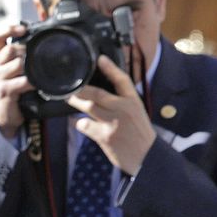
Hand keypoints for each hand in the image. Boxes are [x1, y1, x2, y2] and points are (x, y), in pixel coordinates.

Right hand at [0, 24, 32, 137]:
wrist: (2, 114)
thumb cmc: (11, 90)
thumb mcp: (11, 70)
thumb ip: (20, 57)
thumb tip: (39, 41)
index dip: (9, 29)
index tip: (23, 28)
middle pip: (10, 49)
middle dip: (26, 50)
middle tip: (37, 56)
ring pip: (18, 63)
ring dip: (31, 66)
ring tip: (37, 71)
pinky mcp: (5, 91)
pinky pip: (23, 81)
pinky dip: (33, 82)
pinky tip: (37, 85)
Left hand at [65, 54, 154, 173]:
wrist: (147, 158)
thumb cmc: (140, 134)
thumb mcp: (137, 112)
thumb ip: (122, 102)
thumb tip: (102, 92)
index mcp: (133, 102)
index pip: (122, 80)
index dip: (110, 68)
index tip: (100, 59)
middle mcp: (123, 110)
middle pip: (97, 93)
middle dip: (81, 88)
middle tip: (71, 86)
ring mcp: (114, 123)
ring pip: (88, 107)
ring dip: (76, 102)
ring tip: (69, 99)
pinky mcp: (105, 137)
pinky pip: (85, 125)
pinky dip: (80, 123)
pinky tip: (80, 123)